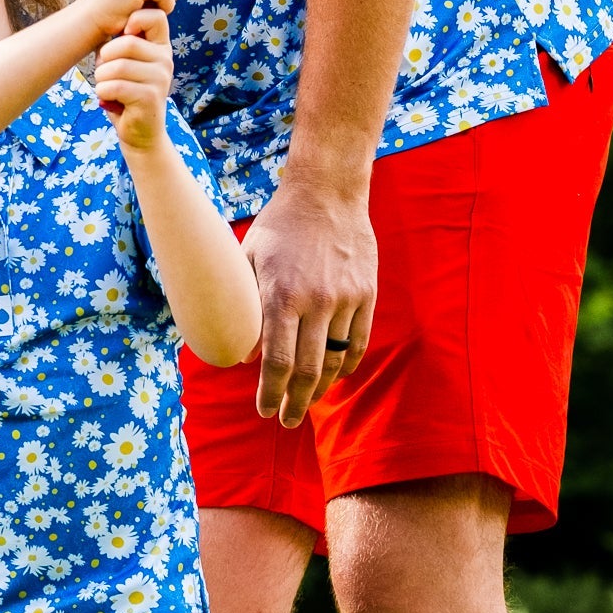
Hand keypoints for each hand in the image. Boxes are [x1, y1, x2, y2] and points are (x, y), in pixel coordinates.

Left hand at [93, 7, 173, 149]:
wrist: (140, 133)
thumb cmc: (125, 93)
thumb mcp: (124, 62)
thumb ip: (120, 42)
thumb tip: (105, 22)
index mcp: (161, 47)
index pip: (156, 16)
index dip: (134, 19)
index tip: (123, 34)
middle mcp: (165, 60)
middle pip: (127, 43)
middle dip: (105, 59)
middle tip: (105, 73)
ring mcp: (160, 78)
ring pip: (117, 66)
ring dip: (102, 78)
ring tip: (108, 87)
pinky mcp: (151, 97)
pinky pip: (114, 86)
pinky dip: (103, 92)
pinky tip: (109, 99)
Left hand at [242, 183, 378, 427]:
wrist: (327, 192)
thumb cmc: (279, 225)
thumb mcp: (249, 259)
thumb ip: (245, 306)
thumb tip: (244, 353)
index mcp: (281, 295)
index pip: (277, 361)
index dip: (270, 392)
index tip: (265, 411)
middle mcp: (316, 301)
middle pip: (308, 370)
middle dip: (295, 401)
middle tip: (286, 420)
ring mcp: (346, 299)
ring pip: (336, 360)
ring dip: (321, 389)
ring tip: (307, 402)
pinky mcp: (367, 294)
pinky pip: (359, 341)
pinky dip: (347, 365)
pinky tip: (335, 377)